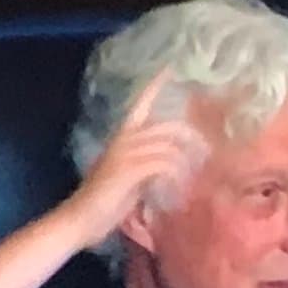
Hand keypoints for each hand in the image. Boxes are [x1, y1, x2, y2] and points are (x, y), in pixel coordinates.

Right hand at [57, 70, 205, 249]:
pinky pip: (164, 164)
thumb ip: (148, 166)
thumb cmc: (104, 203)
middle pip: (168, 127)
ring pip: (169, 146)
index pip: (140, 104)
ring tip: (195, 178)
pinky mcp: (130, 169)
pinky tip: (179, 189)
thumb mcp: (131, 178)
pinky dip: (176, 176)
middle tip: (208, 153)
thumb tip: (173, 164)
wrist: (80, 219)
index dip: (154, 86)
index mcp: (122, 137)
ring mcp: (126, 153)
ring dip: (186, 163)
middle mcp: (124, 139)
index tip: (170, 68)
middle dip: (192, 138)